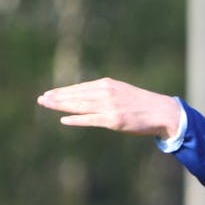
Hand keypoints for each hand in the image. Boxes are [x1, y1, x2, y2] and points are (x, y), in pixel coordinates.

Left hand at [37, 78, 182, 138]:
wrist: (162, 112)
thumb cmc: (143, 104)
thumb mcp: (123, 92)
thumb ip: (106, 93)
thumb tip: (90, 98)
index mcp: (108, 84)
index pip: (80, 88)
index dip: (63, 91)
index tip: (50, 94)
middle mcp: (106, 93)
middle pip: (76, 95)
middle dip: (57, 97)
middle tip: (41, 99)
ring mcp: (109, 106)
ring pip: (79, 105)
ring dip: (61, 105)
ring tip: (46, 105)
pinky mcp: (113, 120)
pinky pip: (90, 119)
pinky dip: (76, 119)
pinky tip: (64, 120)